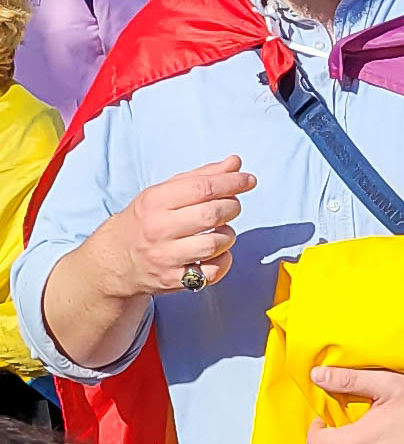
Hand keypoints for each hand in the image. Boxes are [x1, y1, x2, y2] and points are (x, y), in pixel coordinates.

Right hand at [98, 158, 254, 297]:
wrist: (114, 259)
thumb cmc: (146, 220)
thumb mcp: (164, 192)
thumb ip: (201, 176)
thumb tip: (235, 163)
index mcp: (155, 202)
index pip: (203, 188)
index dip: (232, 182)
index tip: (248, 180)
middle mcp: (158, 230)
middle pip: (212, 214)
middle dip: (232, 207)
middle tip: (230, 206)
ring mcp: (165, 257)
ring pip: (215, 244)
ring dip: (228, 235)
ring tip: (219, 230)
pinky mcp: (173, 280)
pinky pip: (212, 272)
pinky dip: (224, 261)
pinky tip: (216, 253)